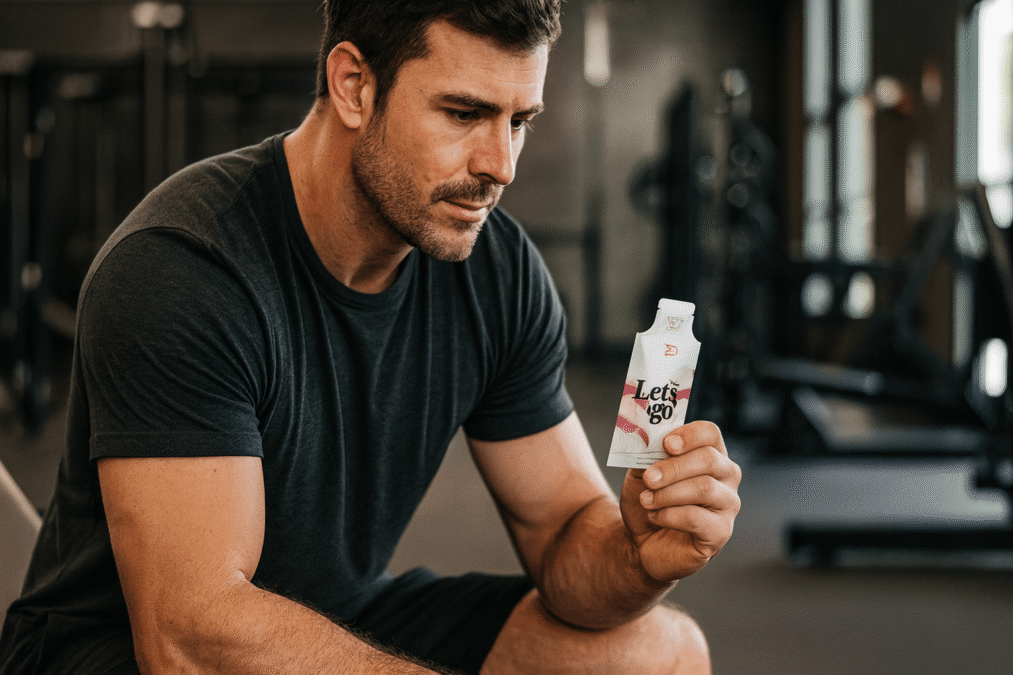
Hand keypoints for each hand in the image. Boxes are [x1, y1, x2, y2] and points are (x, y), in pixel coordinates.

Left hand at [619, 421, 740, 583]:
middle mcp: (726, 477)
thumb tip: (648, 442)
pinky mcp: (720, 532)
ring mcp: (727, 505)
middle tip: (649, 477)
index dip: (690, 435)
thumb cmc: (648, 500)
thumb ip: (647, 454)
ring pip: (704, 488)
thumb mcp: (641, 472)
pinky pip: (697, 518)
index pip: (710, 434)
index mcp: (710, 454)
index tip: (666, 443)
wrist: (641, 540)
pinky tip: (654, 517)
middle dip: (673, 468)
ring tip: (646, 500)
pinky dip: (669, 516)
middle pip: (709, 459)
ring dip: (668, 493)